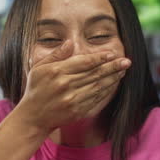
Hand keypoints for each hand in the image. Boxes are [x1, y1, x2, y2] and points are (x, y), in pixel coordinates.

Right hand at [16, 40, 130, 132]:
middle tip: (126, 61)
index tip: (111, 54)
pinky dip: (106, 91)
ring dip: (112, 78)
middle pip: (94, 74)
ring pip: (98, 86)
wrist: (33, 117)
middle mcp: (66, 85)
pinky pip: (96, 99)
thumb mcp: (39, 68)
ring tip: (123, 71)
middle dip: (112, 67)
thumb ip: (56, 55)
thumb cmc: (36, 89)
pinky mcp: (77, 111)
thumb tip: (70, 43)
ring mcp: (72, 100)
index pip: (83, 62)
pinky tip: (113, 84)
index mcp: (56, 72)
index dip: (99, 58)